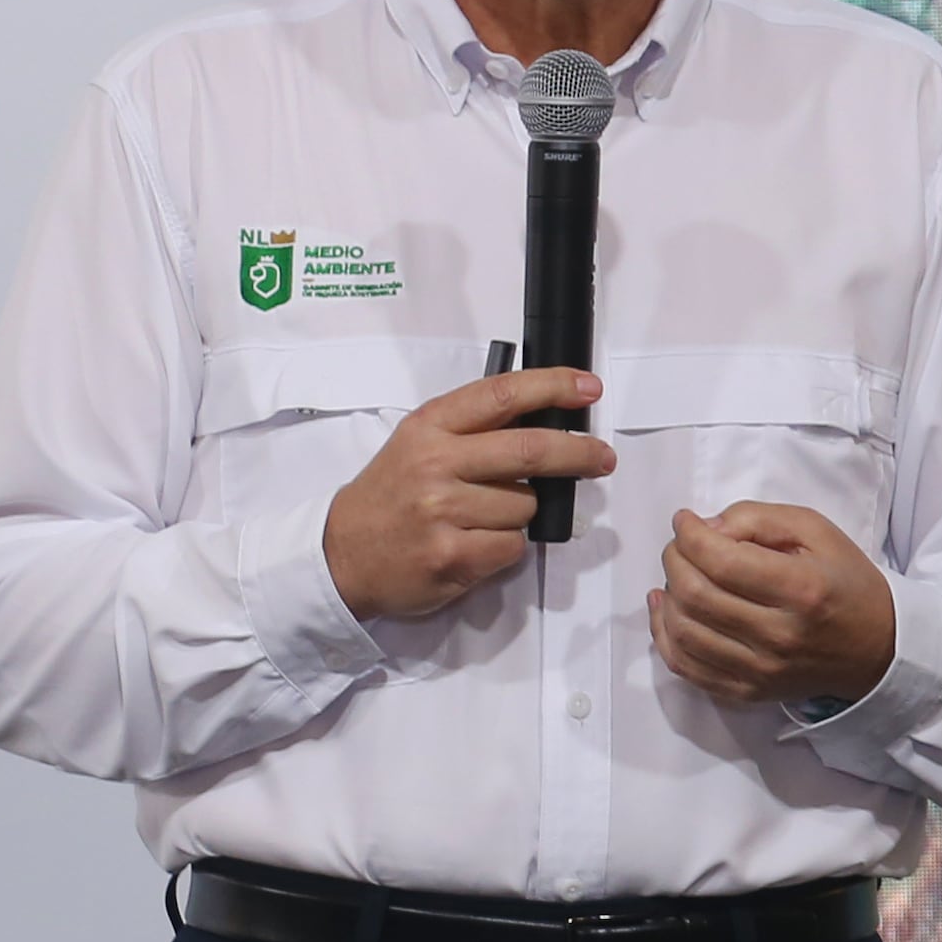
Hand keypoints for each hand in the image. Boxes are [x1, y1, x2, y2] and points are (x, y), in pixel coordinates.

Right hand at [322, 367, 614, 622]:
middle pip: (532, 449)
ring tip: (486, 516)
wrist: (339, 555)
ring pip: (526, 503)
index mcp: (430, 428)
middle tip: (602, 458)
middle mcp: (435, 464)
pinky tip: (477, 542)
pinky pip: (513, 545)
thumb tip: (550, 416)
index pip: (503, 395)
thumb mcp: (419, 443)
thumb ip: (475, 428)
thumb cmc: (391, 495)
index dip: (554, 386)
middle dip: (579, 452)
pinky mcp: (450, 555)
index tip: (588, 390)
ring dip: (524, 511)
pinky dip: (508, 545)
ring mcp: (442, 511)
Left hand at [653, 503, 897, 707]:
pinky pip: (685, 667)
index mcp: (802, 589)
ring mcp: (760, 670)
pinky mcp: (746, 692)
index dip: (690, 536)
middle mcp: (779, 635)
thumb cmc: (846, 582)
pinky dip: (664, 635)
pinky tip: (666, 610)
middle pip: (696, 596)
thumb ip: (760, 518)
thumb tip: (707, 530)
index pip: (723, 561)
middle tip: (679, 546)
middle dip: (674, 560)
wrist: (877, 648)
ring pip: (683, 632)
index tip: (684, 520)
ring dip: (668, 595)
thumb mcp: (818, 532)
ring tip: (677, 574)